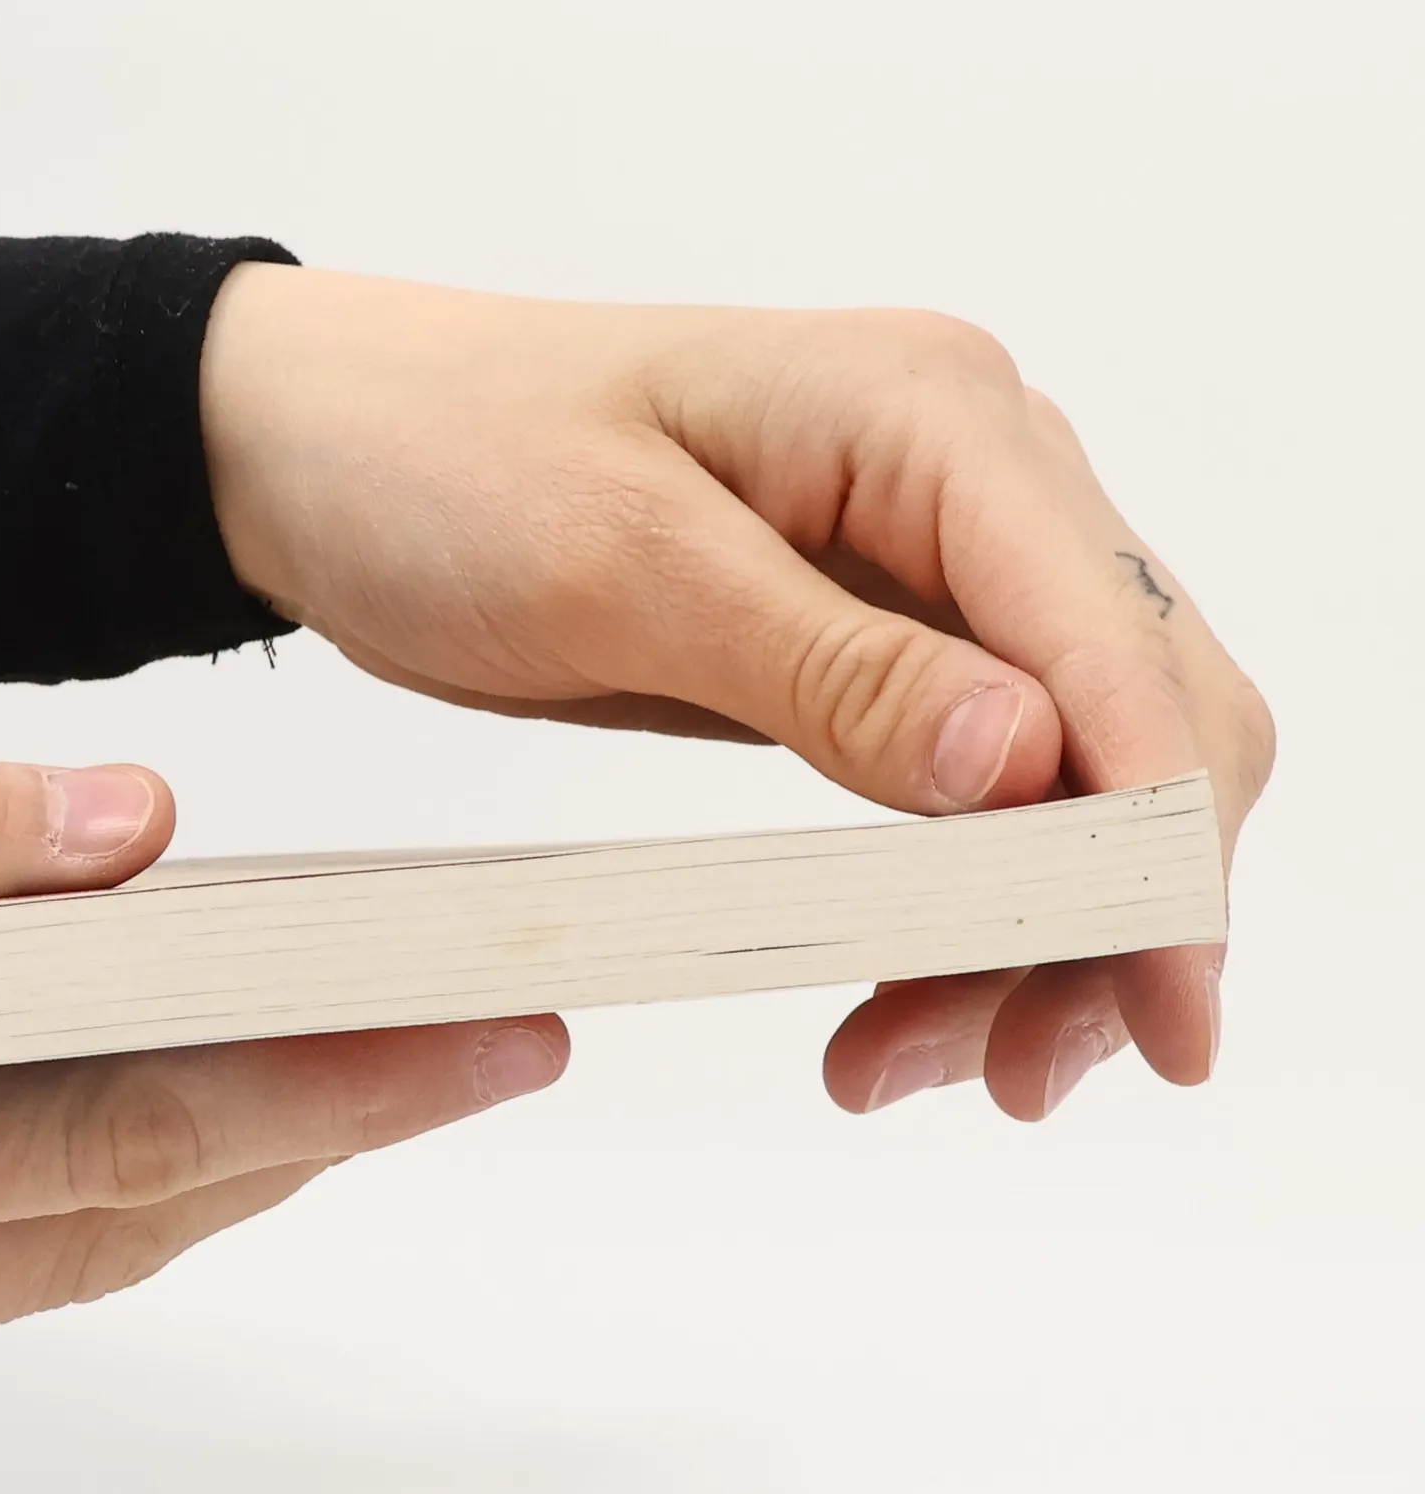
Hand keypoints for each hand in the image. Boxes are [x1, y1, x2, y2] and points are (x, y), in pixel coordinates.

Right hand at [0, 720, 565, 1431]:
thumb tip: (131, 833)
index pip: (116, 1129)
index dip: (332, 1082)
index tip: (491, 1037)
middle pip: (109, 1211)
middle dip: (312, 1125)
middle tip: (472, 1038)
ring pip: (40, 1254)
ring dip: (200, 1158)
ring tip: (347, 1058)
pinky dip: (66, 1178)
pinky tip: (138, 1097)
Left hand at [202, 266, 1274, 1120]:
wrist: (329, 453)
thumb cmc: (443, 462)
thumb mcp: (616, 564)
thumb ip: (830, 665)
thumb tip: (1030, 763)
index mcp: (929, 418)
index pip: (1115, 641)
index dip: (1162, 835)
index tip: (1163, 1008)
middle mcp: (968, 477)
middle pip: (1138, 718)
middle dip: (1108, 907)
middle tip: (1009, 1075)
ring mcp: (924, 564)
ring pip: (1074, 771)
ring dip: (1036, 928)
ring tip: (909, 1061)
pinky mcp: (866, 640)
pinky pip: (979, 783)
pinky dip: (967, 900)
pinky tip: (904, 993)